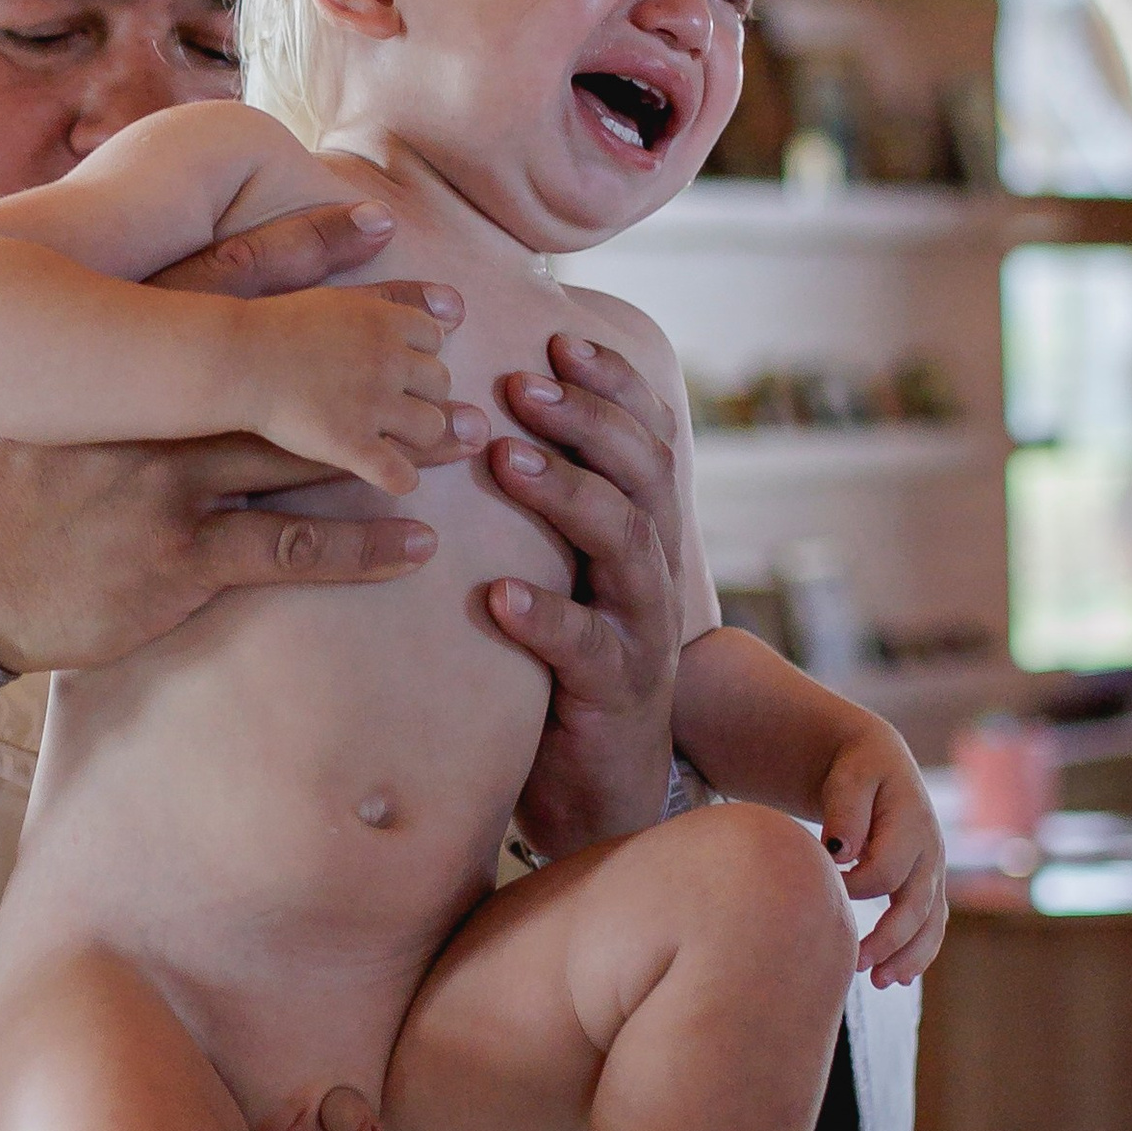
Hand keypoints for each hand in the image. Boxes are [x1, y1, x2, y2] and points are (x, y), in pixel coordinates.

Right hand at [0, 196, 438, 674]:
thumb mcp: (40, 392)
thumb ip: (101, 353)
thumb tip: (147, 311)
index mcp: (120, 359)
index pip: (227, 281)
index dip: (307, 245)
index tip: (376, 216)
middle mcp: (154, 411)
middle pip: (288, 360)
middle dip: (379, 335)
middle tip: (456, 312)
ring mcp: (168, 483)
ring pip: (303, 452)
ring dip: (392, 445)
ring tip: (464, 434)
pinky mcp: (177, 560)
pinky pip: (286, 548)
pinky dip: (358, 547)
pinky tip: (416, 541)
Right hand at [231, 280, 469, 494]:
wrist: (231, 360)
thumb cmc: (267, 322)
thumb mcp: (322, 282)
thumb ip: (358, 263)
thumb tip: (384, 217)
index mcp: (384, 320)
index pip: (434, 339)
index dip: (416, 357)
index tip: (393, 369)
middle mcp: (389, 359)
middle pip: (440, 384)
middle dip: (423, 396)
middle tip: (393, 408)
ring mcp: (373, 404)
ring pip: (430, 428)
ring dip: (417, 438)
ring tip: (391, 441)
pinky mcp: (351, 445)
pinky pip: (399, 474)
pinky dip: (400, 479)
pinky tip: (387, 477)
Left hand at [483, 329, 691, 855]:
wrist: (600, 790)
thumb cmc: (561, 670)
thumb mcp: (562, 576)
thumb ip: (542, 514)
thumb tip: (479, 424)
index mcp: (643, 533)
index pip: (644, 438)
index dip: (610, 386)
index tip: (557, 340)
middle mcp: (652, 571)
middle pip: (641, 472)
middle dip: (585, 419)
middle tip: (518, 385)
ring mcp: (639, 631)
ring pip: (623, 543)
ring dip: (565, 493)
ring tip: (505, 459)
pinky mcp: (612, 693)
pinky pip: (585, 647)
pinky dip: (544, 618)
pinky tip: (497, 596)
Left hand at [822, 726, 948, 986]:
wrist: (877, 762)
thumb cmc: (856, 769)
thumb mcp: (851, 776)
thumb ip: (846, 810)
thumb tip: (840, 853)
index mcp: (912, 823)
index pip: (885, 872)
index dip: (854, 889)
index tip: (825, 891)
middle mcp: (931, 850)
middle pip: (914, 907)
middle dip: (887, 940)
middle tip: (855, 964)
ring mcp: (933, 870)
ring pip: (929, 923)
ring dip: (908, 956)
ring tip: (880, 982)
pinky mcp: (927, 883)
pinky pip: (931, 924)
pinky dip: (919, 953)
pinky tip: (898, 978)